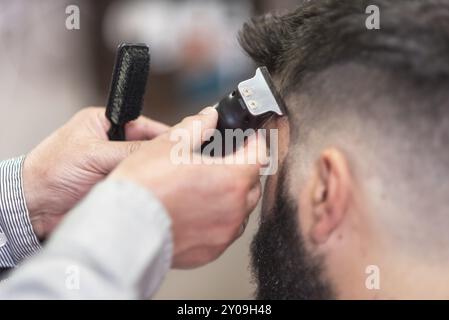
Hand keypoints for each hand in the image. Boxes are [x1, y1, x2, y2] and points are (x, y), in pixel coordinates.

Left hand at [23, 107, 167, 239]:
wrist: (32, 207)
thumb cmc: (49, 171)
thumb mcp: (93, 153)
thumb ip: (130, 149)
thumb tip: (161, 148)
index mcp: (104, 124)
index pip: (143, 124)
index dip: (163, 134)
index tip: (182, 142)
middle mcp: (111, 143)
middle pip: (146, 146)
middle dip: (158, 156)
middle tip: (175, 163)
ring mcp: (114, 166)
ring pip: (143, 167)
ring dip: (149, 174)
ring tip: (160, 178)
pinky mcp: (115, 186)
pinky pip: (137, 185)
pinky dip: (143, 189)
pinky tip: (150, 191)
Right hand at [110, 107, 267, 268]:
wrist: (123, 228)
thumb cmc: (144, 188)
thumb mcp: (169, 144)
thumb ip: (195, 127)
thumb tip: (208, 117)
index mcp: (231, 179)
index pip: (260, 155)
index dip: (254, 143)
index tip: (249, 140)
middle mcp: (234, 209)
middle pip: (252, 184)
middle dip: (243, 170)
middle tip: (225, 162)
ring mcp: (223, 234)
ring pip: (240, 210)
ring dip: (232, 197)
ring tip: (208, 188)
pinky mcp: (211, 251)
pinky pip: (225, 232)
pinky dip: (219, 219)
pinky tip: (199, 211)